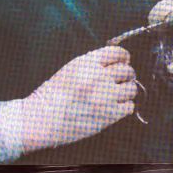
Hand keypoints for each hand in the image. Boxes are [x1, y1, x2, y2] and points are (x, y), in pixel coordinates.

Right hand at [17, 46, 137, 153]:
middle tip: (120, 82)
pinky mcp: (109, 115)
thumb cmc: (52, 96)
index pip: (118, 53)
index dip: (124, 57)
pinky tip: (115, 108)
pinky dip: (124, 107)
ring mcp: (106, 96)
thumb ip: (92, 64)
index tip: (123, 62)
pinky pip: (129, 106)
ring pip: (132, 88)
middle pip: (128, 71)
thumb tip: (115, 62)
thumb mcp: (70, 70)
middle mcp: (99, 77)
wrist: (41, 119)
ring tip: (117, 96)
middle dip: (126, 76)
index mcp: (87, 63)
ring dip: (126, 92)